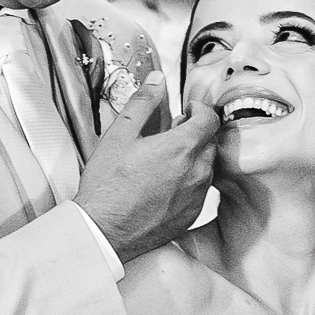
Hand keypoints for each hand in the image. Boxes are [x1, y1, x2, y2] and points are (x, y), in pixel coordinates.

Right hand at [75, 71, 219, 262]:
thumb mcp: (119, 135)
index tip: (188, 110)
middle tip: (174, 132)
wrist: (103, 232)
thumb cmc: (107, 187)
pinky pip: (201, 190)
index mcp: (181, 148)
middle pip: (211, 141)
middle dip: (196, 131)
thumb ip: (143, 103)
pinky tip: (165, 182)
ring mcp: (196, 196)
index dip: (200, 109)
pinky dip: (190, 180)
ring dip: (194, 156)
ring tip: (166, 158)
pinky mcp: (191, 215)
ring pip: (208, 166)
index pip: (210, 118)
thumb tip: (157, 82)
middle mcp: (196, 172)